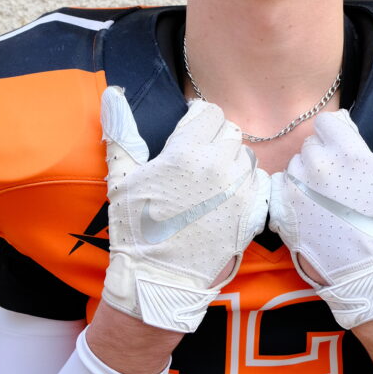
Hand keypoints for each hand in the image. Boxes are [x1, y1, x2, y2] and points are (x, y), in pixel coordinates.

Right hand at [100, 87, 269, 332]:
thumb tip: (113, 94)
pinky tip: (225, 199)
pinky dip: (246, 185)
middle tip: (196, 160)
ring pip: (246, 156)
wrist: (157, 279)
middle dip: (214, 140)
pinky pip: (259, 182)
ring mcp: (239, 191)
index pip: (210, 112)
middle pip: (230, 132)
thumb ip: (121, 131)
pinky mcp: (253, 213)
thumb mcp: (122, 177)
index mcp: (186, 153)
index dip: (197, 121)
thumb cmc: (135, 228)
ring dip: (230, 162)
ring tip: (209, 182)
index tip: (187, 135)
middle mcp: (218, 167)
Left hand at [269, 82, 372, 327]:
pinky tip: (311, 214)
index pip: (327, 124)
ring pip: (294, 169)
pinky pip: (278, 192)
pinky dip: (291, 199)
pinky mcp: (281, 215)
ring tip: (329, 204)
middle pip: (310, 147)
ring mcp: (295, 192)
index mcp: (346, 153)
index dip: (339, 140)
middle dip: (324, 160)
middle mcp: (316, 168)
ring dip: (307, 180)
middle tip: (344, 187)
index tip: (350, 159)